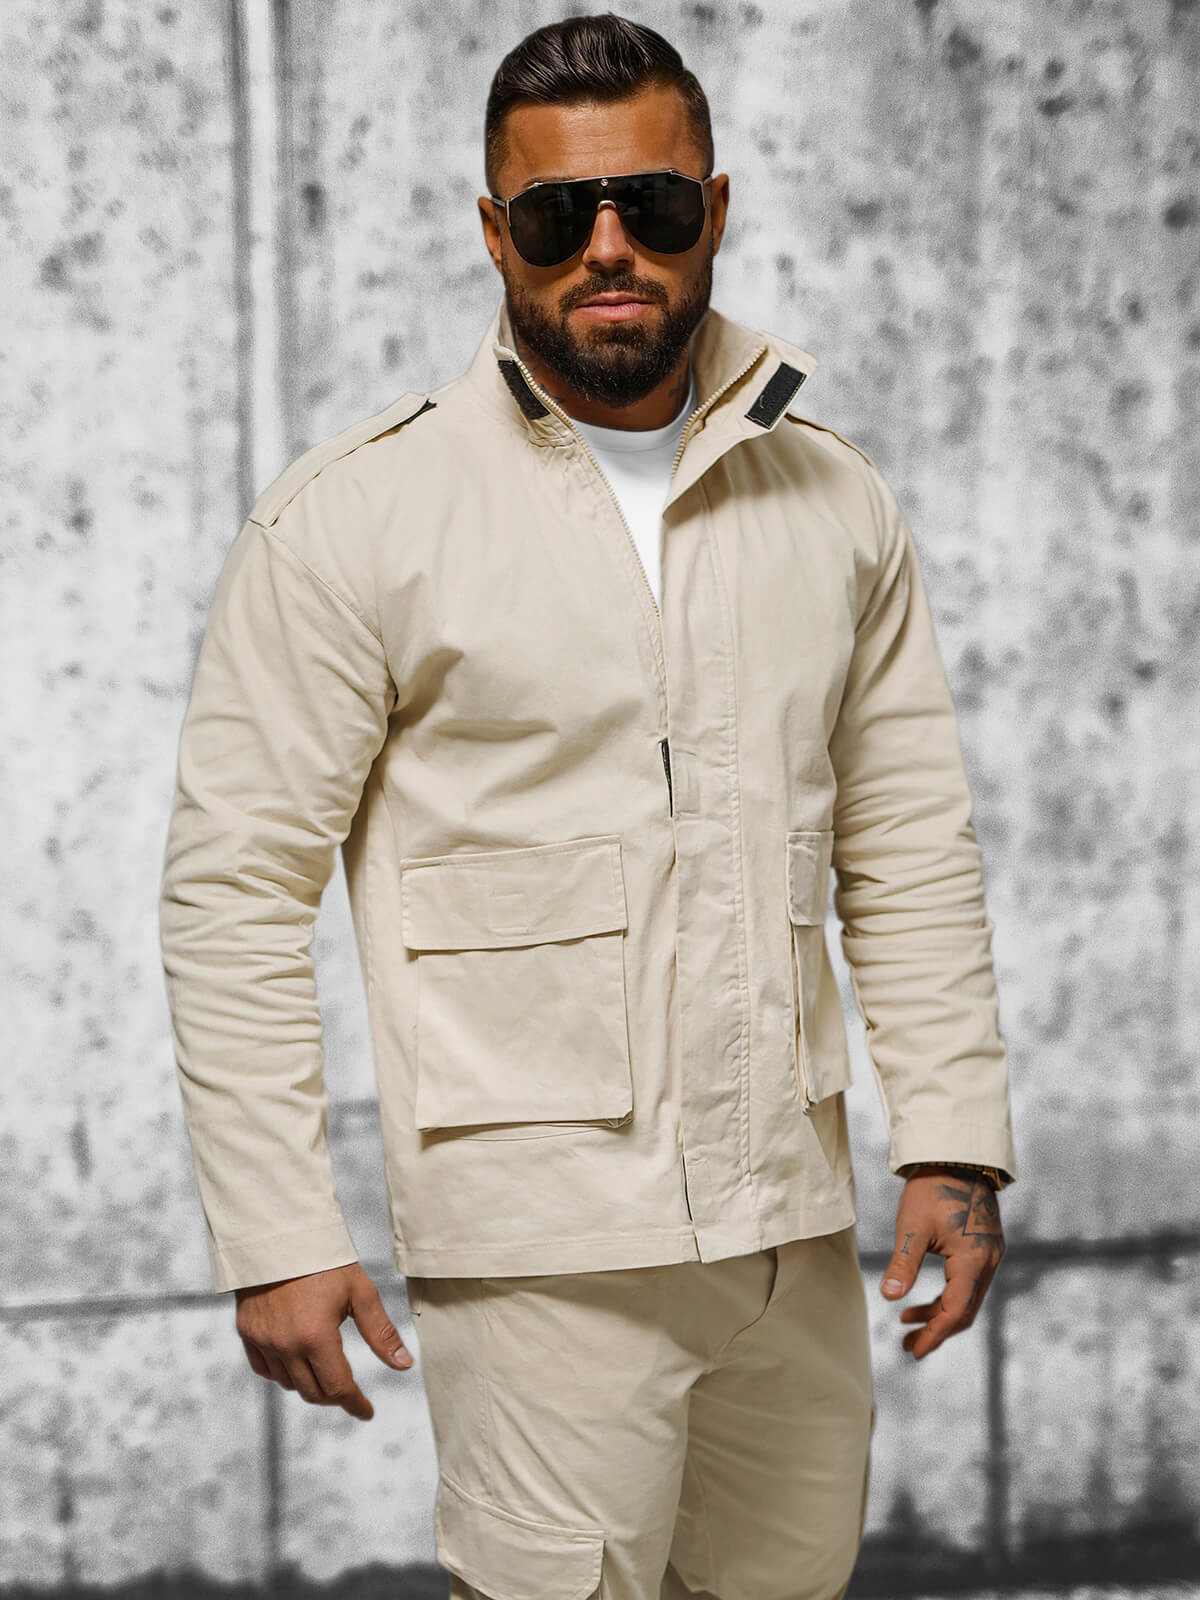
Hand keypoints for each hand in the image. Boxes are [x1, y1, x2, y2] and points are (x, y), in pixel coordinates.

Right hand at [234, 1260, 414, 1419]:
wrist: (280, 1235)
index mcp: (315, 1335)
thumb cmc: (325, 1260)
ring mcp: (263, 1340)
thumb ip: (381, 1332)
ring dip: (309, 1384)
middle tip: (350, 1392)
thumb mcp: (360, 1292)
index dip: (355, 1403)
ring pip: (288, 1384)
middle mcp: (285, 1344)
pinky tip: (297, 1363)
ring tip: (326, 1370)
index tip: (366, 1411)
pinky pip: (265, 1369)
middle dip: (335, 1396)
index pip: (338, 1387)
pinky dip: (283, 1373)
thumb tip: (403, 1364)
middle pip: (313, 1392)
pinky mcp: (247, 1332)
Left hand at [879, 1166, 1005, 1360]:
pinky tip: (923, 1298)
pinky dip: (947, 1295)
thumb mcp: (912, 1227)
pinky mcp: (985, 1247)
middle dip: (936, 1330)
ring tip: (907, 1319)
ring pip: (967, 1298)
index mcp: (974, 1260)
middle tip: (907, 1343)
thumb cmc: (932, 1187)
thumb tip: (889, 1297)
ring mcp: (990, 1255)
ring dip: (939, 1313)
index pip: (955, 1311)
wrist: (955, 1156)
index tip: (913, 1350)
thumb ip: (903, 1264)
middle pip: (965, 1311)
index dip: (934, 1334)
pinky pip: (968, 1283)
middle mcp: (989, 1262)